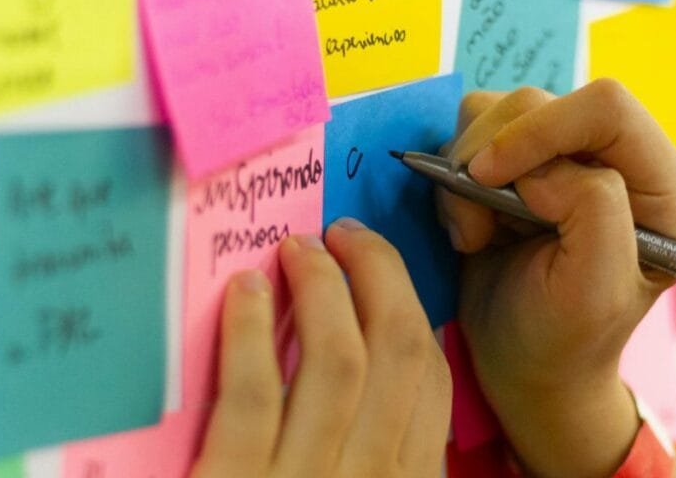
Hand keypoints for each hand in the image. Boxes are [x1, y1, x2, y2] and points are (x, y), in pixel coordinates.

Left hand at [190, 218, 450, 477]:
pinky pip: (254, 395)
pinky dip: (251, 332)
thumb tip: (359, 348)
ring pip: (337, 363)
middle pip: (397, 353)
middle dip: (378, 273)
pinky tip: (244, 290)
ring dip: (320, 288)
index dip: (409, 306)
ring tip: (297, 248)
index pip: (430, 379)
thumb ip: (365, 441)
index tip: (378, 268)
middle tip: (343, 234)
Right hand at [438, 81, 675, 477]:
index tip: (487, 177)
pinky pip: (473, 129)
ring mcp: (568, 155)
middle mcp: (621, 159)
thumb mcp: (593, 291)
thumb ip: (591, 212)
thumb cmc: (564, 339)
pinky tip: (473, 225)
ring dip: (467, 169)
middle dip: (493, 156)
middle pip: (542, 101)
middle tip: (476, 224)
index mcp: (665, 187)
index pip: (606, 107)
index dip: (539, 130)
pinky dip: (455, 175)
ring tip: (475, 232)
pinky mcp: (524, 159)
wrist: (525, 362)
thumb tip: (543, 169)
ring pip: (501, 109)